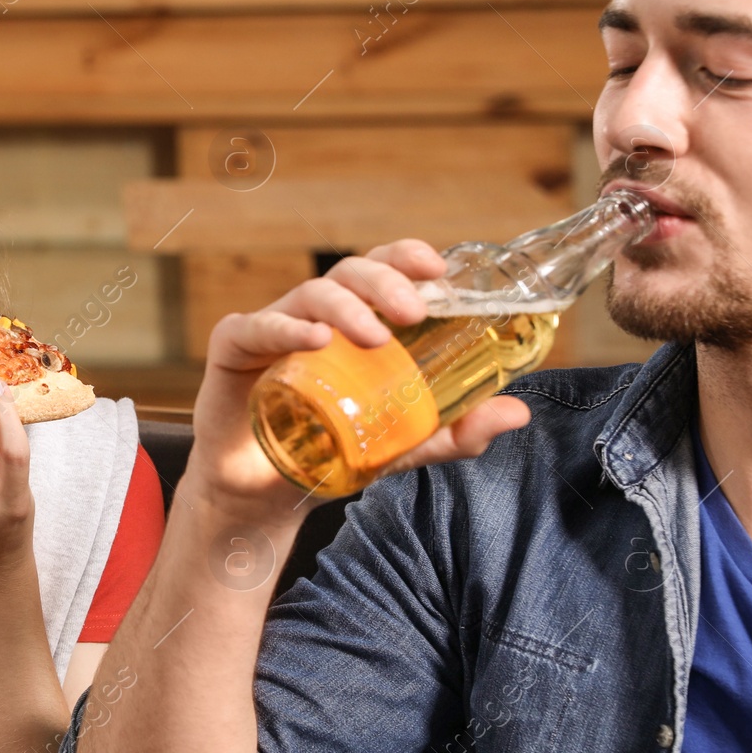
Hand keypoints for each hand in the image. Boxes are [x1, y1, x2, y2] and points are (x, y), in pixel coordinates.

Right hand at [187, 238, 531, 516]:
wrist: (262, 495)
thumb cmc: (329, 452)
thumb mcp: (401, 445)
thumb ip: (453, 431)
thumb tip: (517, 413)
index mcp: (355, 322)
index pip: (383, 271)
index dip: (407, 257)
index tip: (438, 266)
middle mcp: (316, 314)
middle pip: (351, 272)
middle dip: (386, 280)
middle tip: (415, 310)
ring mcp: (274, 327)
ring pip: (310, 292)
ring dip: (347, 305)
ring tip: (375, 334)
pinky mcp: (234, 348)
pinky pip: (258, 326)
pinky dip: (286, 326)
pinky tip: (313, 338)